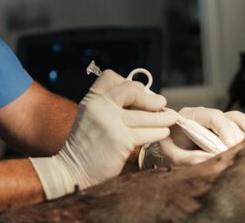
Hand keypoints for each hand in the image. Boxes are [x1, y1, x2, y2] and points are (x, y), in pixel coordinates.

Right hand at [29, 70, 177, 199]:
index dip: (128, 82)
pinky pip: (148, 132)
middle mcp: (100, 106)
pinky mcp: (122, 140)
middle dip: (150, 98)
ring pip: (146, 115)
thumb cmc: (87, 143)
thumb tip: (141, 98)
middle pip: (132, 90)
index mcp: (91, 99)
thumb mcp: (90, 116)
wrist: (74, 168)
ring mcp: (111, 122)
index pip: (111, 77)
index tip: (139, 92)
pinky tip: (162, 133)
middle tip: (161, 103)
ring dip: (162, 117)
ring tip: (170, 118)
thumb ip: (109, 105)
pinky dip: (159, 132)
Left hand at [143, 107, 244, 167]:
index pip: (213, 116)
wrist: (165, 150)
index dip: (225, 130)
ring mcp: (216, 120)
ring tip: (244, 153)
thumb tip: (210, 160)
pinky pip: (242, 126)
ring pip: (238, 121)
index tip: (230, 148)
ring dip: (244, 137)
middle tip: (237, 156)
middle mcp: (205, 115)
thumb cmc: (169, 151)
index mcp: (189, 116)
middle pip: (228, 120)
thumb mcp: (173, 156)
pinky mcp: (225, 128)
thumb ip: (188, 158)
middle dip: (235, 139)